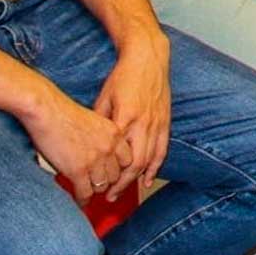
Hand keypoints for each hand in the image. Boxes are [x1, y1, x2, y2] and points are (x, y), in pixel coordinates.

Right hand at [20, 82, 133, 206]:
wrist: (48, 111)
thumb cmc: (65, 114)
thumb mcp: (95, 122)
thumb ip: (103, 137)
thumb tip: (102, 154)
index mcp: (115, 133)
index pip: (128, 159)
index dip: (119, 168)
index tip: (113, 174)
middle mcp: (109, 147)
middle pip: (116, 175)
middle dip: (108, 181)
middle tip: (99, 184)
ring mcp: (95, 160)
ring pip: (102, 186)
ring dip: (94, 190)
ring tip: (88, 191)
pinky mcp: (78, 170)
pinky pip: (86, 192)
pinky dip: (83, 200)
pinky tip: (80, 200)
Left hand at [92, 33, 171, 197]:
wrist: (148, 58)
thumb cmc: (123, 76)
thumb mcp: (104, 98)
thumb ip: (99, 121)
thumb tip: (90, 143)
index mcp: (126, 118)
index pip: (117, 156)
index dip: (108, 175)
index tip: (97, 186)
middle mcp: (144, 123)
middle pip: (135, 164)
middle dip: (122, 184)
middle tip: (109, 196)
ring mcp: (157, 123)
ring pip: (150, 159)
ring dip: (138, 179)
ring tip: (126, 191)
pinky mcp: (165, 120)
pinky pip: (163, 148)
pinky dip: (156, 166)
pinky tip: (148, 178)